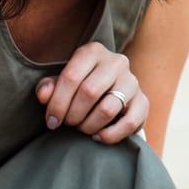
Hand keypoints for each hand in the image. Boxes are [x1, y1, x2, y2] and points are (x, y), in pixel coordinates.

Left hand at [34, 43, 148, 143]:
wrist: (110, 91)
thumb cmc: (80, 85)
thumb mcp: (62, 82)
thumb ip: (49, 87)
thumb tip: (44, 95)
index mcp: (93, 51)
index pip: (71, 77)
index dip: (57, 103)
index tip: (51, 121)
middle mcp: (116, 62)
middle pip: (89, 92)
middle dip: (73, 115)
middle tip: (67, 124)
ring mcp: (133, 81)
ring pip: (108, 109)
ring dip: (89, 126)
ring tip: (82, 128)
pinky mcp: (144, 102)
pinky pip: (128, 123)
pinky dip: (109, 135)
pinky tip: (97, 137)